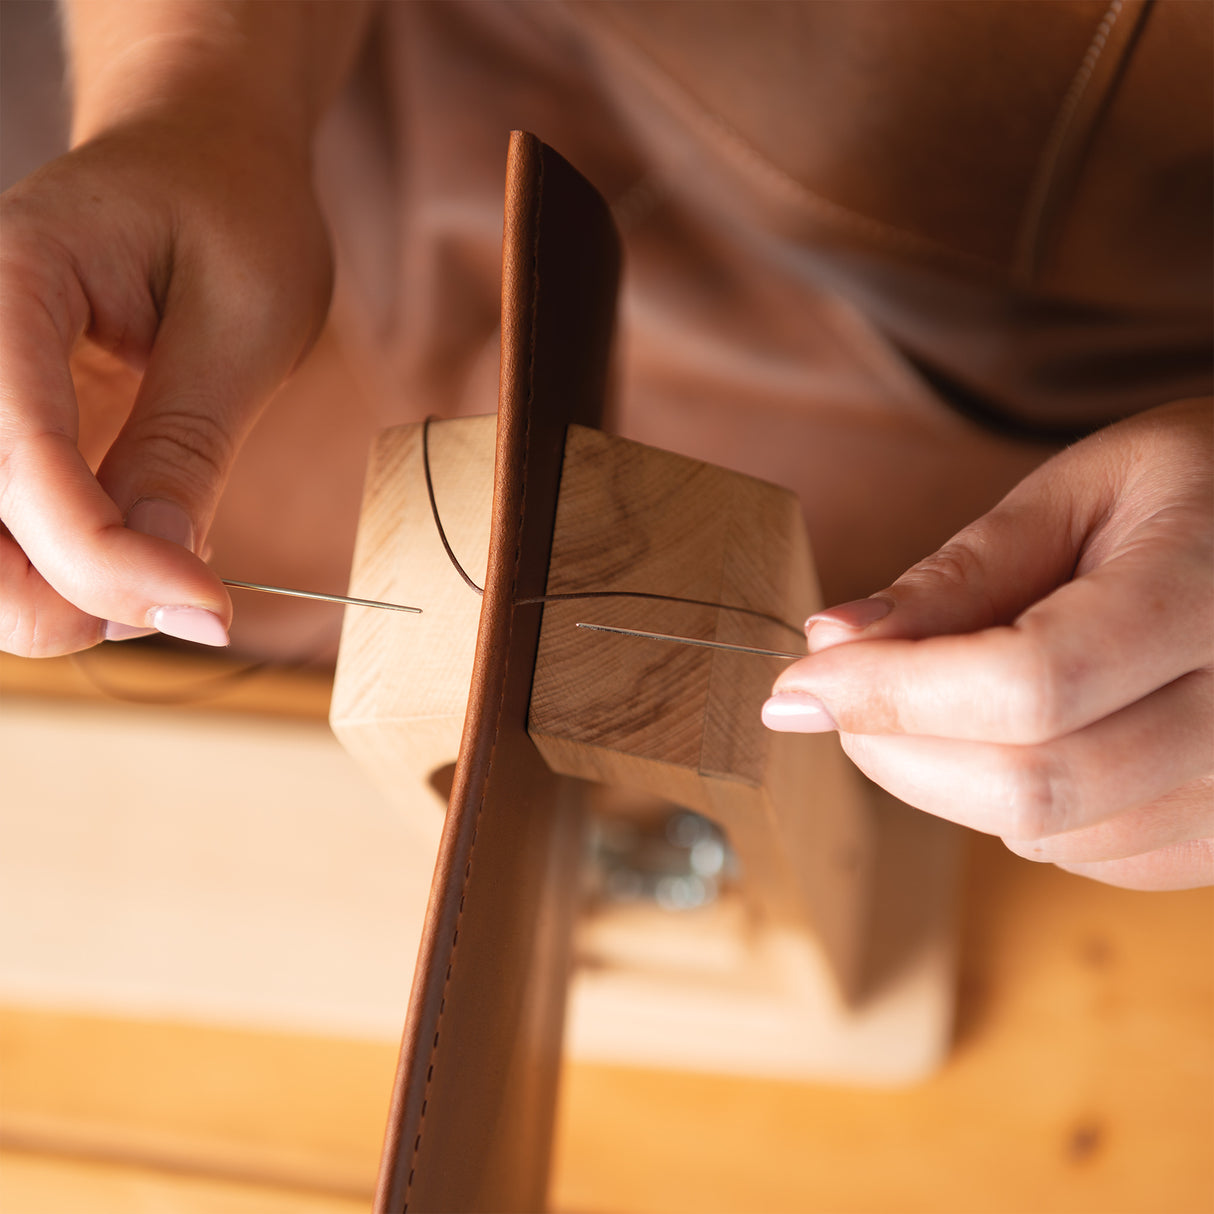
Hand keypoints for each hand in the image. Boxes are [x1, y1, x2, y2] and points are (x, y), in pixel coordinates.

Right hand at [0, 109, 332, 655]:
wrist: (199, 155)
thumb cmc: (233, 212)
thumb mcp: (245, 320)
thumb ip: (189, 443)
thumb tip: (167, 577)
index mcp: (8, 280)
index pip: (17, 450)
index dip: (102, 554)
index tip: (206, 609)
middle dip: (63, 595)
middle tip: (186, 598)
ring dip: (58, 598)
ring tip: (167, 573)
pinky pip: (4, 532)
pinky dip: (63, 573)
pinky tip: (138, 552)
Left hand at [763, 399, 1213, 889]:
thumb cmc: (1188, 490)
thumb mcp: (1077, 494)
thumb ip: (961, 576)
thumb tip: (834, 641)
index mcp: (1207, 590)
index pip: (1030, 684)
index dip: (892, 695)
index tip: (799, 684)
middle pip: (1033, 785)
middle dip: (895, 751)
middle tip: (830, 699)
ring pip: (1052, 835)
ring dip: (947, 780)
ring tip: (934, 698)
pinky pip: (1091, 857)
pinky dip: (1013, 811)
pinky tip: (1010, 739)